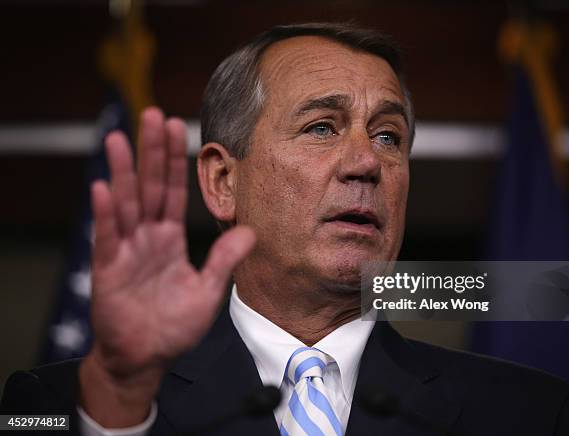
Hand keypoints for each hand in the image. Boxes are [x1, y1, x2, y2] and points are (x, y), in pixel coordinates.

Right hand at [79, 107, 254, 426]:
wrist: (146, 357)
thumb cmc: (173, 325)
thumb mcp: (208, 290)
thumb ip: (224, 259)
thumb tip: (251, 231)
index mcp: (169, 239)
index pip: (173, 192)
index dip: (175, 161)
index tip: (178, 127)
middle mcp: (147, 238)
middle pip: (149, 187)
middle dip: (151, 152)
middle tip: (152, 114)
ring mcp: (125, 250)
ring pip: (125, 204)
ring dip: (123, 171)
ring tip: (121, 138)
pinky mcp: (108, 270)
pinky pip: (106, 238)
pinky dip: (105, 214)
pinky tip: (104, 188)